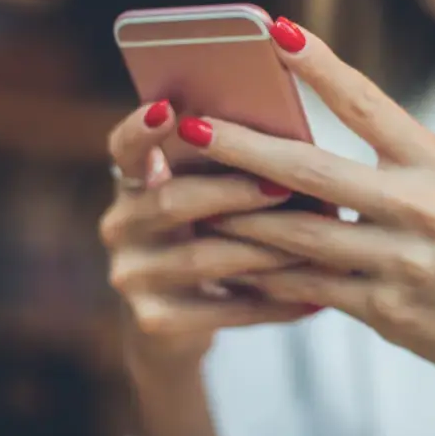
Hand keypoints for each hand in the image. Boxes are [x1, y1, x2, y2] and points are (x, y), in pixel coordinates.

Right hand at [100, 100, 315, 380]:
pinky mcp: (154, 321)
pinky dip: (273, 303)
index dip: (140, 129)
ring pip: (203, 257)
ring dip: (264, 248)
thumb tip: (292, 138)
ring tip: (315, 242)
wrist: (174, 326)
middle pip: (172, 202)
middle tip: (284, 186)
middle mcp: (119, 226)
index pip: (124, 147)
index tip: (167, 109)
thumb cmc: (207, 236)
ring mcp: (131, 276)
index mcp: (132, 182)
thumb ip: (222, 167)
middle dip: (233, 192)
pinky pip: (223, 309)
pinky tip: (314, 300)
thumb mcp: (201, 197)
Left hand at [174, 18, 434, 407]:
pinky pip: (307, 286)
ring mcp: (403, 263)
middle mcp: (423, 208)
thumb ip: (389, 160)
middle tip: (191, 125)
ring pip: (297, 234)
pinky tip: (230, 260)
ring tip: (190, 195)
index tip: (275, 31)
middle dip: (243, 147)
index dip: (320, 65)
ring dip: (237, 216)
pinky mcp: (386, 310)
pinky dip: (265, 273)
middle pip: (312, 170)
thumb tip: (302, 137)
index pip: (369, 104)